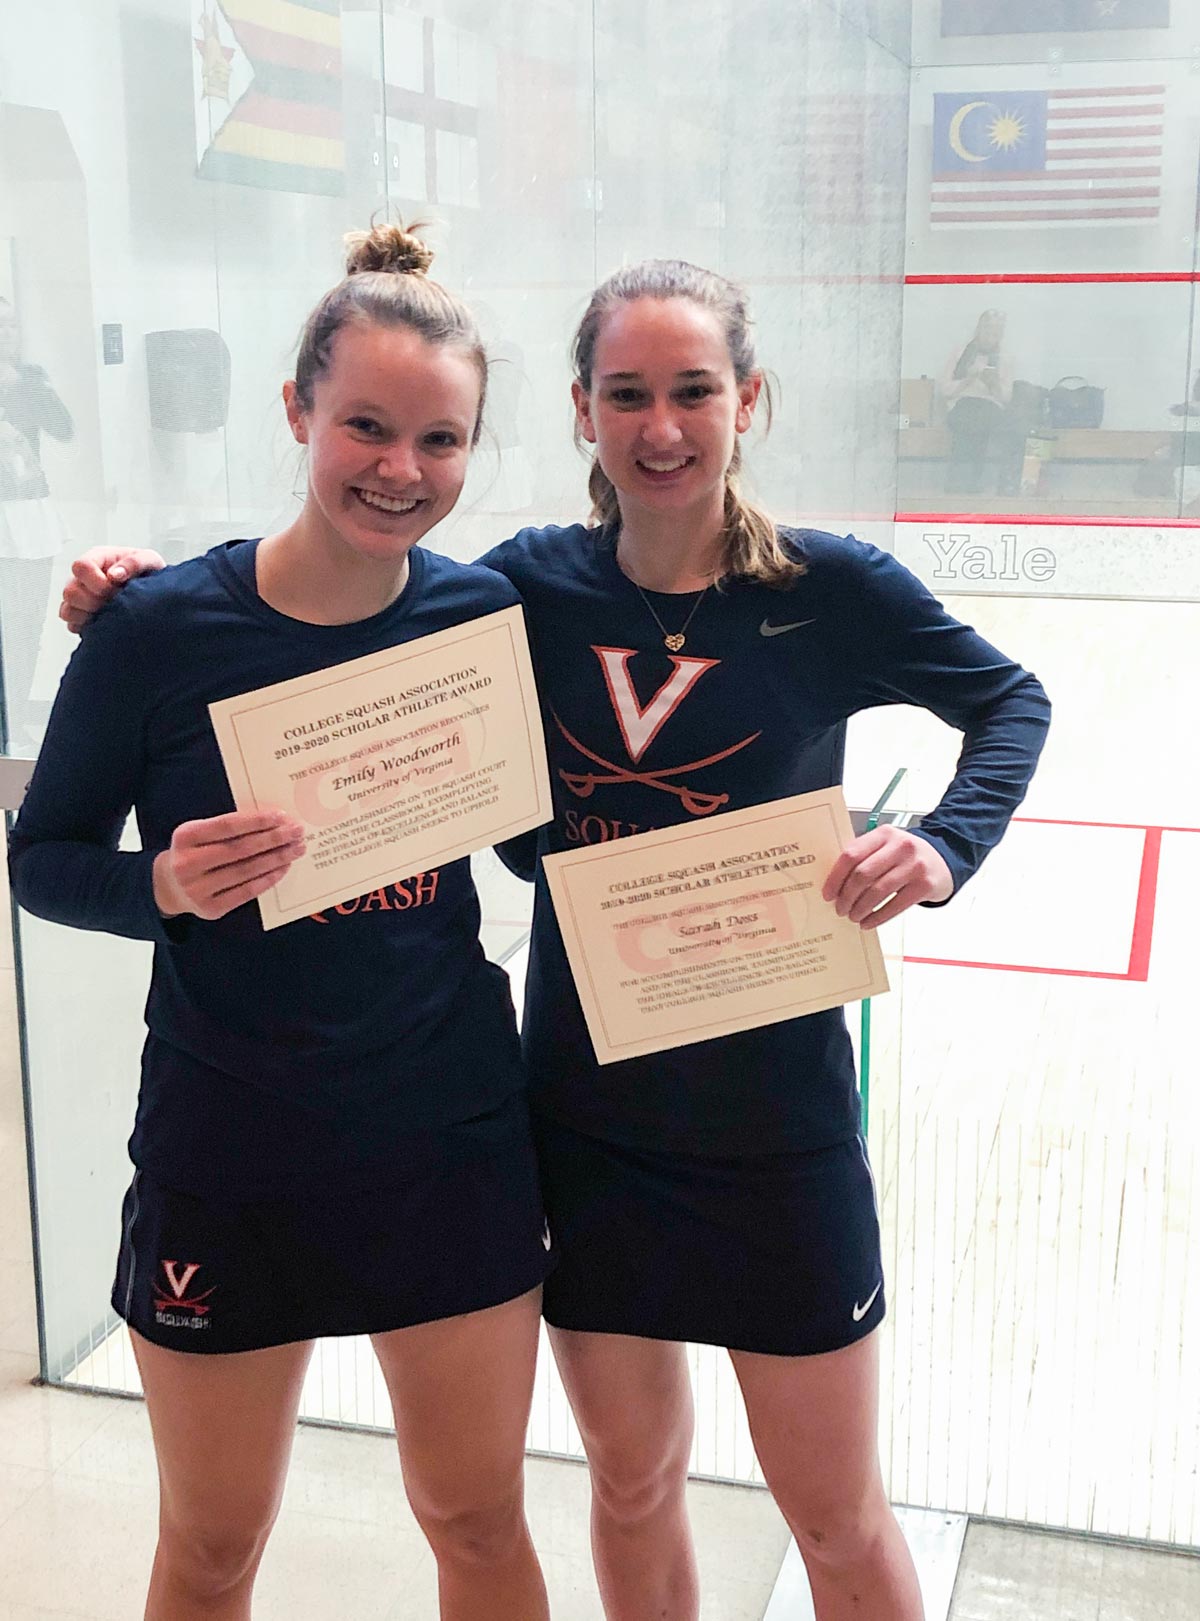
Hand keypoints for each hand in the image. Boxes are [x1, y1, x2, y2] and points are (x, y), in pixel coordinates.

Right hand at [60, 547, 166, 633]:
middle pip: (70, 592)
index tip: (114, 589)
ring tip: (108, 614)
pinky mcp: (81, 615)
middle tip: (113, 604)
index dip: (95, 581)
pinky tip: (102, 623)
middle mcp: (84, 578)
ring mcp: (80, 597)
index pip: (80, 567)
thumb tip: (114, 574)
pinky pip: (72, 624)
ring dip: (88, 615)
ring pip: (67, 610)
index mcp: (97, 559)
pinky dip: (85, 627)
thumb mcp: (149, 560)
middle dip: (93, 602)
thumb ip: (134, 562)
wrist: (155, 593)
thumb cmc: (148, 572)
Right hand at [152, 810, 305, 920]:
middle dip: (273, 839)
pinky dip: (268, 879)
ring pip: (246, 871)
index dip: (256, 821)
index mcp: (186, 836)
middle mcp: (188, 863)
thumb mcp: (200, 833)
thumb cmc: (194, 853)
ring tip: (296, 849)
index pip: (227, 826)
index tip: (281, 815)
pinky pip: (247, 892)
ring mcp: (198, 889)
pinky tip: (283, 868)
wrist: (168, 887)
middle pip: (240, 849)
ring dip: (276, 859)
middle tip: (297, 831)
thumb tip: (273, 822)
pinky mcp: (210, 908)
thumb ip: (228, 828)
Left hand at [822, 825, 952, 929]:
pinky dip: (877, 917)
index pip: (852, 854)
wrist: (944, 860)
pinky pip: (895, 906)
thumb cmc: (906, 856)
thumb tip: (834, 883)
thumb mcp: (886, 846)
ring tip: (853, 916)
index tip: (828, 894)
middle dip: (846, 896)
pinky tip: (868, 922)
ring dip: (860, 908)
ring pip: (877, 891)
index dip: (835, 877)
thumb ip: (864, 856)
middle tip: (840, 909)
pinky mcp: (925, 885)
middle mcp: (900, 846)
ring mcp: (914, 865)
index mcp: (883, 834)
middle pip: (862, 874)